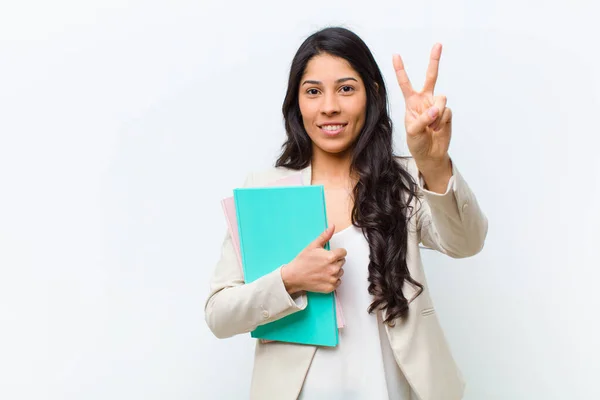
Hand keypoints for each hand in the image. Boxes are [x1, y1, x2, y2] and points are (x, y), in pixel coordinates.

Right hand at [281, 225, 345, 294]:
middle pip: (342, 262)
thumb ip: (325, 236)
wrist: (294, 276)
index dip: (337, 252)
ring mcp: (332, 279)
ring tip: (323, 269)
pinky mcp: (330, 287)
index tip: (330, 254)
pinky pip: (337, 282)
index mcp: (331, 257)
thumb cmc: (302, 261)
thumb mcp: (313, 246)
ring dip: (334, 270)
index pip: (343, 252)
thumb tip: (332, 226)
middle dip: (335, 260)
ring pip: (340, 272)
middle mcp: (333, 269)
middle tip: (323, 262)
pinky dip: (332, 280)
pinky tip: (323, 277)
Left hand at [393, 43, 451, 170]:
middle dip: (434, 60)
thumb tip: (436, 109)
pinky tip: (438, 129)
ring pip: (441, 99)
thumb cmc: (417, 142)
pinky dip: (441, 121)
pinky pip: (447, 112)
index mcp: (411, 102)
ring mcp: (437, 105)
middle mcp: (425, 100)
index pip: (405, 83)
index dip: (400, 70)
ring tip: (431, 127)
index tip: (395, 55)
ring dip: (436, 114)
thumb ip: (422, 119)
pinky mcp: (447, 113)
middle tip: (438, 44)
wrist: (430, 154)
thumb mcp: (413, 132)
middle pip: (431, 77)